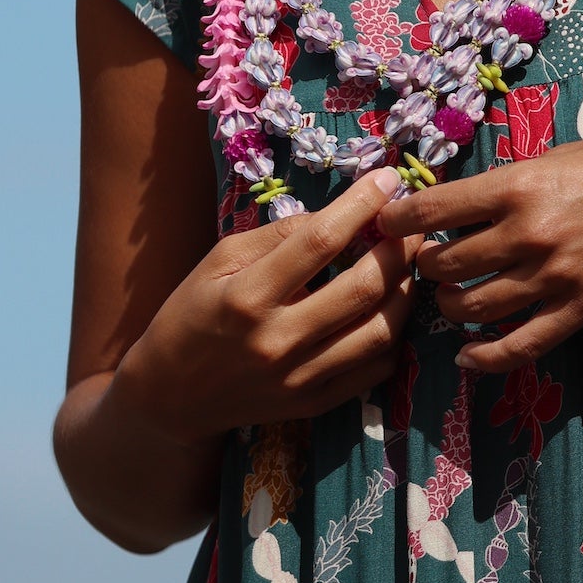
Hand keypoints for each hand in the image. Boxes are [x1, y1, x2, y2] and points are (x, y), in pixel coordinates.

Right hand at [114, 167, 421, 439]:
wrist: (170, 397)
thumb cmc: (192, 314)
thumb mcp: (218, 261)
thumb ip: (276, 235)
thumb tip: (336, 214)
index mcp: (247, 296)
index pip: (319, 240)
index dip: (361, 204)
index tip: (388, 178)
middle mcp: (277, 340)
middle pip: (362, 287)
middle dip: (398, 248)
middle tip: (412, 224)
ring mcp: (299, 377)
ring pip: (380, 331)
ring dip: (405, 291)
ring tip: (407, 265)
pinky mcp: (314, 403)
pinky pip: (375, 369)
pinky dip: (393, 335)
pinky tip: (389, 311)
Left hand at [388, 130, 582, 372]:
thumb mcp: (565, 153)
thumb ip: (514, 179)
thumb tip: (467, 198)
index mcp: (521, 185)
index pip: (433, 209)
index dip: (397, 219)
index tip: (384, 223)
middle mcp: (528, 234)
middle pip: (442, 264)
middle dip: (423, 265)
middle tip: (424, 260)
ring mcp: (553, 278)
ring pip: (468, 307)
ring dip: (447, 305)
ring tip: (449, 295)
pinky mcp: (578, 311)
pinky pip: (517, 347)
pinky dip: (483, 357)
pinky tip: (466, 354)